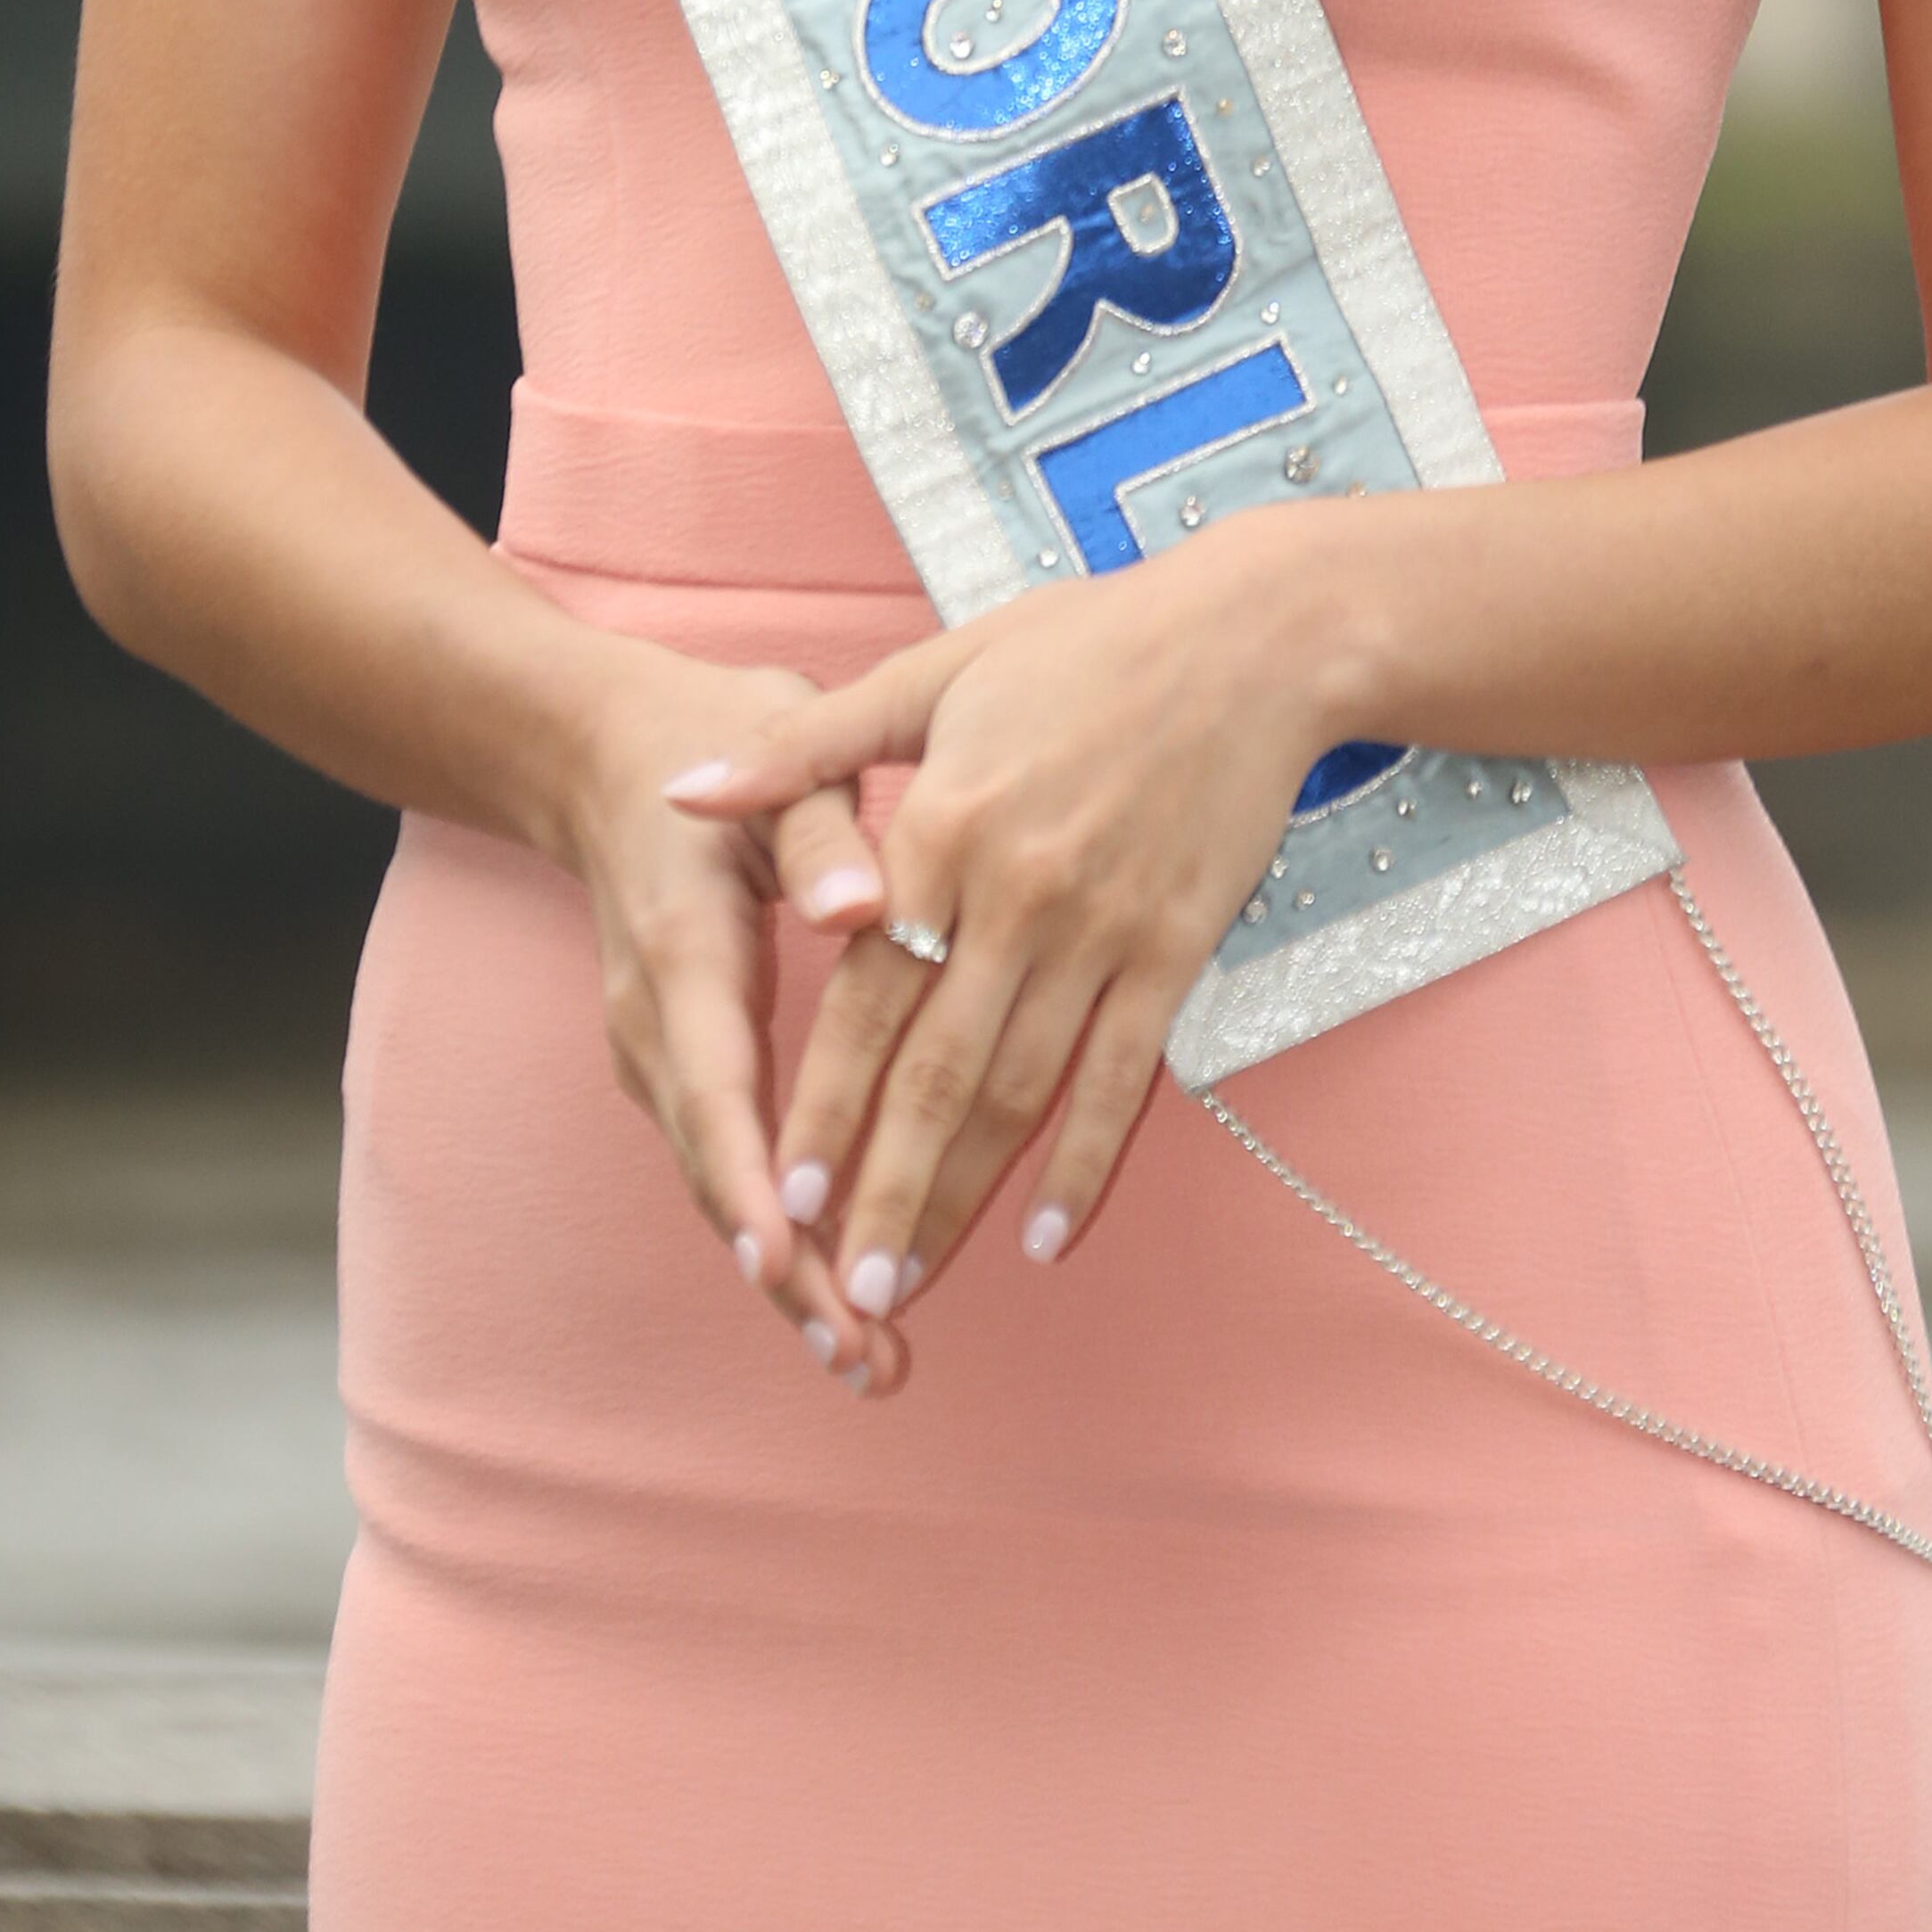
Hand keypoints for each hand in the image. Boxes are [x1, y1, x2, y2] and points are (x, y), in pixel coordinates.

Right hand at [562, 642, 907, 1396]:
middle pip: (715, 1167)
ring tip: (867, 1360)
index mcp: (683, 944)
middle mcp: (655, 1019)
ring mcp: (655, 1051)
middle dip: (786, 1272)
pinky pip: (723, 1162)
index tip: (785, 1261)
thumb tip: (862, 908)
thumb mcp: (779, 749)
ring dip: (786, 1276)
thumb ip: (819, 837)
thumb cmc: (716, 739)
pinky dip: (774, 1234)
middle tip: (865, 1358)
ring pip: (718, 1182)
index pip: (714, 1078)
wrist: (604, 751)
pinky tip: (834, 1293)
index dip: (747, 1177)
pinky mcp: (675, 1066)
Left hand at [659, 519, 1342, 1328]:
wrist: (1251, 643)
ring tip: (911, 1280)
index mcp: (946, 827)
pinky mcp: (1175, 952)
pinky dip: (1083, 1163)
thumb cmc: (1080, 645)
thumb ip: (801, 748)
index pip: (868, 1000)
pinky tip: (1047, 1235)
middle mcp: (1019, 895)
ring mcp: (1104, 932)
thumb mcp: (930, 672)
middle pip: (940, 1075)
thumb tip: (680, 791)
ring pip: (1021, 1094)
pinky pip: (1122, 1078)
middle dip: (886, 1190)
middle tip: (841, 1289)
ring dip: (967, 1197)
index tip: (782, 1193)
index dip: (825, 1103)